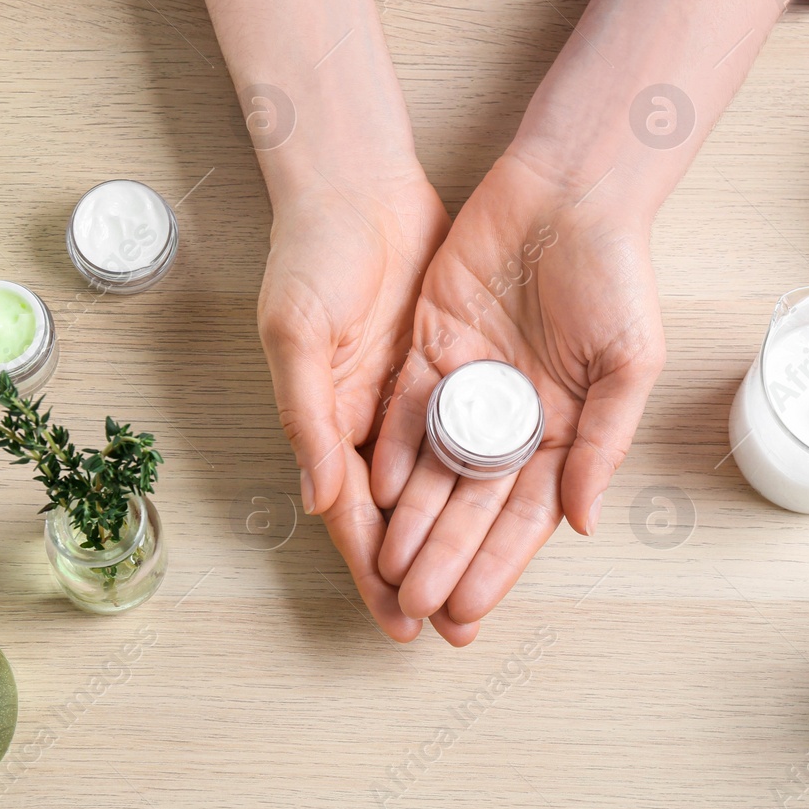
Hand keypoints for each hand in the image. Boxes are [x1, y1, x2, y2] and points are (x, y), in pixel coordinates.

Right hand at [258, 161, 457, 641]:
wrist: (355, 183)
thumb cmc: (309, 257)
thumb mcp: (298, 336)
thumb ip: (309, 418)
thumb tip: (321, 500)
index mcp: (325, 422)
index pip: (355, 517)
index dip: (377, 572)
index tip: (405, 625)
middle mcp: (368, 420)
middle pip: (405, 514)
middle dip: (432, 570)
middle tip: (463, 625)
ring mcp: (411, 394)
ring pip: (442, 482)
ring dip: (462, 534)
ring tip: (489, 584)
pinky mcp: (445, 362)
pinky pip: (468, 429)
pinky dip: (484, 471)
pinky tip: (510, 506)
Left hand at [370, 149, 665, 626]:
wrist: (571, 192)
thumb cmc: (616, 274)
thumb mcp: (629, 363)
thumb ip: (602, 443)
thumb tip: (583, 522)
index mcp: (563, 428)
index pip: (525, 514)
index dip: (498, 562)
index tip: (469, 607)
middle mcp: (513, 415)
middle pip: (472, 503)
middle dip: (445, 554)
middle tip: (416, 603)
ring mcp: (470, 383)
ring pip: (435, 467)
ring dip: (413, 518)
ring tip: (389, 566)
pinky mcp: (432, 346)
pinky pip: (408, 409)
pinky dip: (395, 449)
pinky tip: (379, 490)